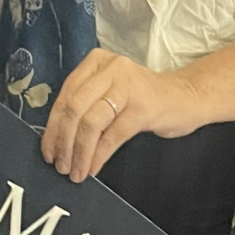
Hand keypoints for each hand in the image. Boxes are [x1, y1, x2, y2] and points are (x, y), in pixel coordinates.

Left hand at [39, 48, 211, 180]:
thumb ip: (85, 104)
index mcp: (96, 62)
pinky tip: (94, 168)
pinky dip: (99, 156)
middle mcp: (111, 69)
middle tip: (60, 165)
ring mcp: (128, 87)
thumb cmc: (144, 98)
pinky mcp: (142, 108)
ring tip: (76, 171)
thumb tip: (56, 139)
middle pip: (74, 109)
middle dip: (64, 142)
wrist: (186, 98)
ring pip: (90, 123)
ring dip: (79, 153)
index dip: (52, 128)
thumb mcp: (110, 91)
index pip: (65, 95)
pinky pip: (112, 136)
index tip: (48, 152)